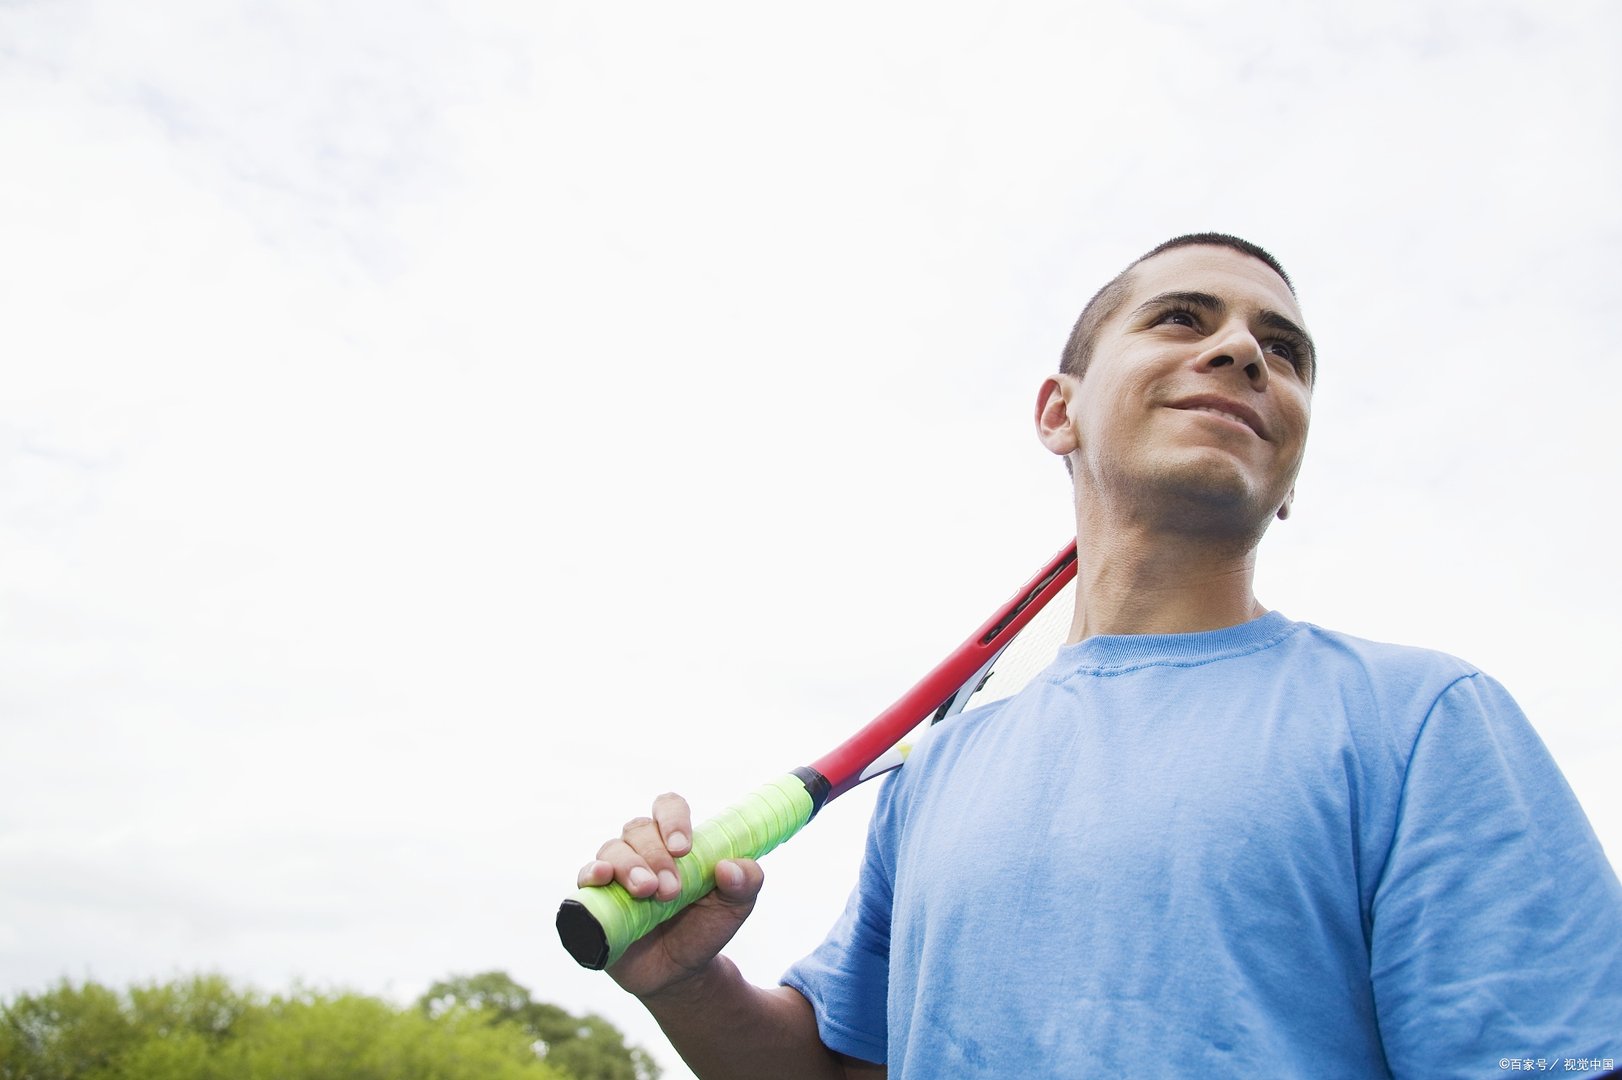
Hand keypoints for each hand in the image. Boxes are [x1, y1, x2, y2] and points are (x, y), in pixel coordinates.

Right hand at [576, 792, 764, 998]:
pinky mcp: (596, 898)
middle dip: (655, 856)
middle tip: (672, 891)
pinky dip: (592, 873)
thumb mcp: (735, 908)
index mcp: (675, 843)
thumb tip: (729, 867)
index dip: (673, 819)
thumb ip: (746, 883)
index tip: (683, 848)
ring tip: (646, 892)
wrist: (679, 974)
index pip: (668, 808)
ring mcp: (616, 874)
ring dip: (630, 866)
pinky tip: (602, 877)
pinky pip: (586, 875)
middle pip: (639, 829)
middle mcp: (642, 851)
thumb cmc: (704, 930)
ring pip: (613, 849)